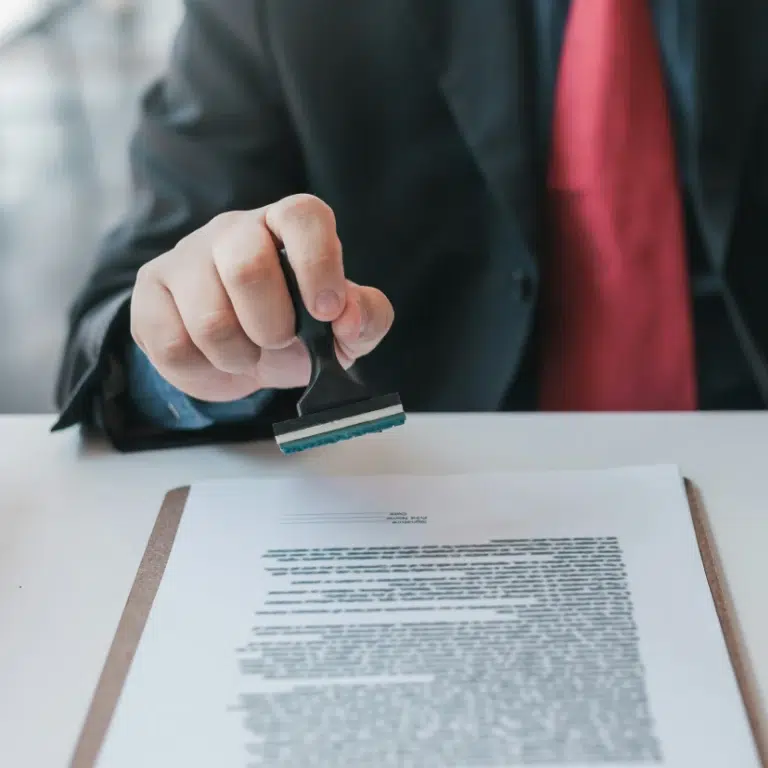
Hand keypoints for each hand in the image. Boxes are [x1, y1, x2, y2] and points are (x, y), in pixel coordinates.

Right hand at [130, 194, 393, 401]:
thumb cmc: (297, 326)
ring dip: (239, 357)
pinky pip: (173, 345)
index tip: (327, 311)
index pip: (302, 216)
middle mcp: (234, 230)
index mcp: (286, 225)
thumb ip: (364, 317)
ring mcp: (186, 256)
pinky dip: (205, 373)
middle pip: (246, 267)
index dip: (318, 264)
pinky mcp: (151, 291)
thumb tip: (348, 316)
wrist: (239, 349)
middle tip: (278, 342)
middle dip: (272, 326)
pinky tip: (216, 363)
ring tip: (248, 356)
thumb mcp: (343, 328)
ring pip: (208, 318)